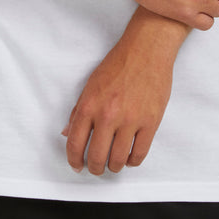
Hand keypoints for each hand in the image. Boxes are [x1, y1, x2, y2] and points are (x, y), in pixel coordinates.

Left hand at [62, 32, 173, 174]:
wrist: (146, 50)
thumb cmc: (119, 64)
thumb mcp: (91, 84)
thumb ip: (78, 111)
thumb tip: (69, 133)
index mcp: (89, 105)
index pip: (75, 143)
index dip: (74, 160)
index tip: (77, 165)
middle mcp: (108, 115)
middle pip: (97, 157)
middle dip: (95, 168)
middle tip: (96, 168)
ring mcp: (130, 120)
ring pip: (118, 160)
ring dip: (113, 167)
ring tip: (113, 163)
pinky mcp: (150, 122)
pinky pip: (139, 154)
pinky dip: (132, 161)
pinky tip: (129, 156)